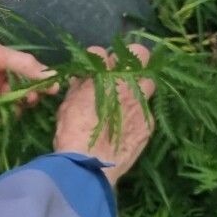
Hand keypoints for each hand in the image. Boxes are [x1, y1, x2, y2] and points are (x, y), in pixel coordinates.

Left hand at [0, 33, 56, 123]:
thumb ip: (24, 64)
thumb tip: (52, 74)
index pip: (21, 73)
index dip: (37, 79)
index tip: (53, 86)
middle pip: (17, 91)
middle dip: (30, 93)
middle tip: (37, 95)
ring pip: (8, 107)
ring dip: (20, 105)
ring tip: (27, 100)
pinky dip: (6, 119)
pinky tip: (15, 113)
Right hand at [54, 44, 154, 184]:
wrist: (89, 165)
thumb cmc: (71, 133)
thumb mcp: (67, 105)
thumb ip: (78, 88)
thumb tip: (82, 79)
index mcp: (100, 76)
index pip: (100, 52)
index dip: (97, 58)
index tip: (95, 67)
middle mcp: (124, 84)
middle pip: (139, 54)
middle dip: (133, 58)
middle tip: (123, 69)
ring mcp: (140, 103)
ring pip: (150, 81)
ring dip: (140, 85)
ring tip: (129, 97)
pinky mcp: (148, 123)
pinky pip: (147, 110)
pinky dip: (138, 113)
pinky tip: (128, 124)